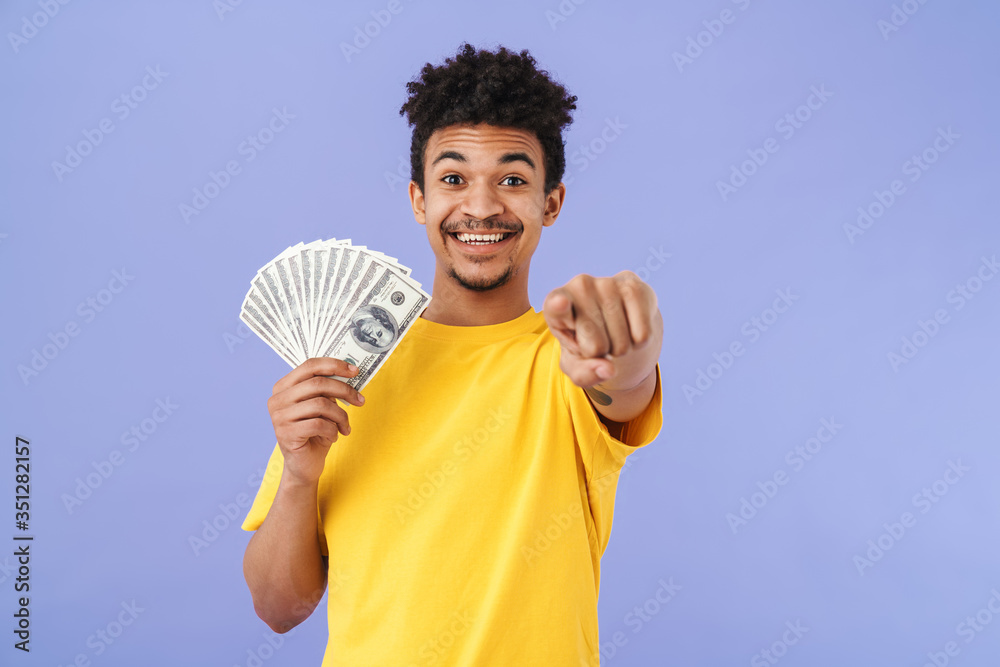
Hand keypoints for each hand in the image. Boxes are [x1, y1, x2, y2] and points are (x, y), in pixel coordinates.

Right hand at [267, 358, 365, 485]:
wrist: (304, 465)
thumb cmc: (314, 433)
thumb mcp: (322, 407)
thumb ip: (327, 389)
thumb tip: (349, 373)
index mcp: (283, 387)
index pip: (310, 366)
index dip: (334, 365)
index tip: (355, 371)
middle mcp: (277, 399)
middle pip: (318, 383)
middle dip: (345, 390)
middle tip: (360, 400)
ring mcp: (279, 417)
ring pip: (321, 404)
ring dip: (341, 416)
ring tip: (344, 426)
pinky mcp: (286, 434)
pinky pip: (319, 424)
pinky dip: (332, 430)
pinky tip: (333, 436)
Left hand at [543, 271, 660, 390]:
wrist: (615, 321)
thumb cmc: (587, 343)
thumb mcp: (577, 365)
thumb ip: (584, 374)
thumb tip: (608, 369)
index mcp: (555, 305)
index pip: (556, 306)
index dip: (559, 306)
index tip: (560, 303)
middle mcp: (579, 287)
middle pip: (596, 346)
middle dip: (601, 353)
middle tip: (598, 338)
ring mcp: (608, 283)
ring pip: (621, 343)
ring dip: (620, 348)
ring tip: (612, 331)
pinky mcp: (635, 287)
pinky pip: (642, 335)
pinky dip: (639, 342)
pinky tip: (629, 325)